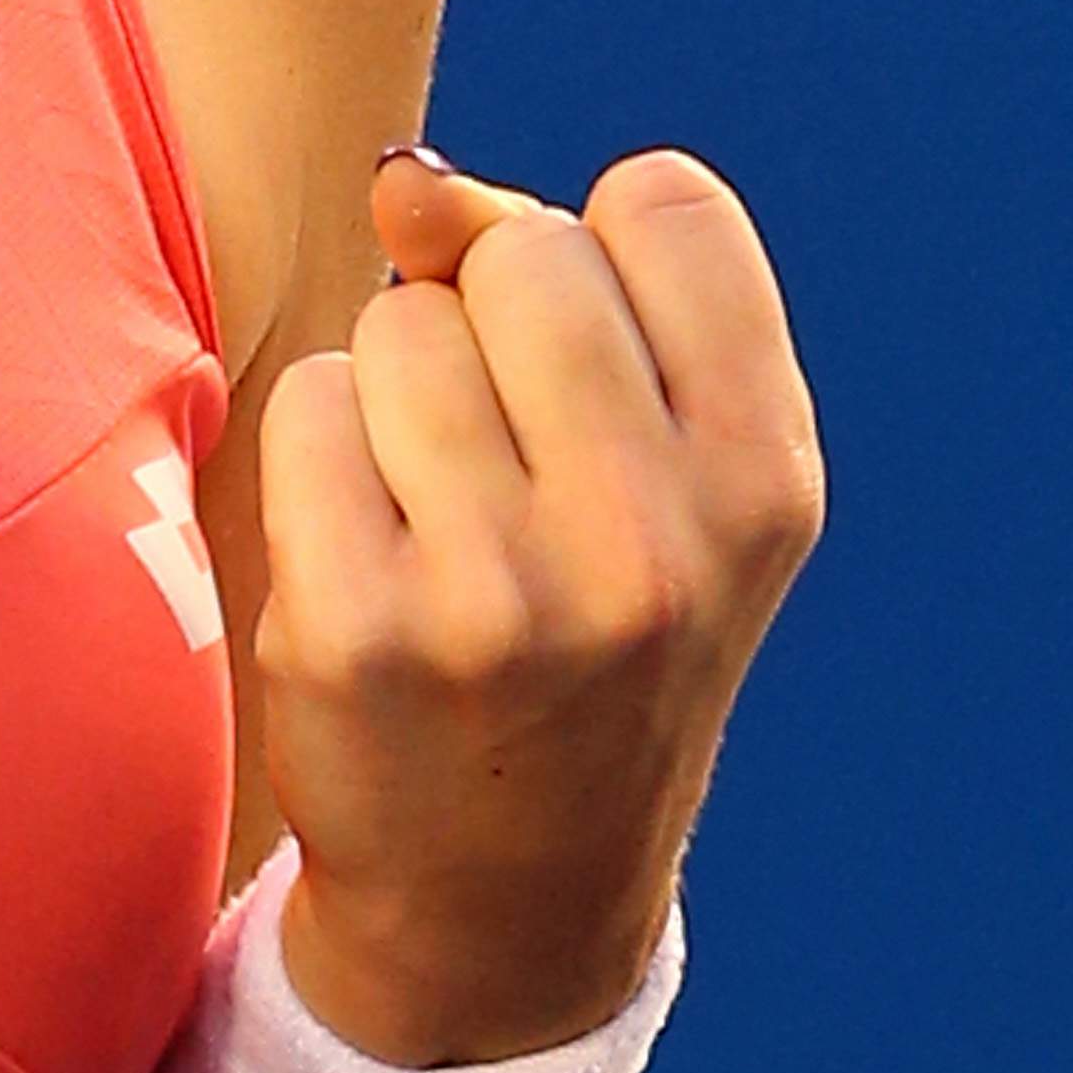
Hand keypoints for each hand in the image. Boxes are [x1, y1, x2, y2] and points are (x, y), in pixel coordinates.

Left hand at [256, 147, 823, 1066]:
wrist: (505, 893)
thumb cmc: (575, 621)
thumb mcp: (643, 465)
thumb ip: (541, 279)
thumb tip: (403, 179)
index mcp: (765, 480)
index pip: (668, 205)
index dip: (602, 254)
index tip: (598, 374)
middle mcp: (655, 542)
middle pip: (521, 255)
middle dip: (485, 319)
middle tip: (504, 460)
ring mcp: (504, 591)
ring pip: (398, 325)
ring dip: (393, 393)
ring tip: (436, 518)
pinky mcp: (360, 628)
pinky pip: (307, 406)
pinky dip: (319, 456)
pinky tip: (364, 560)